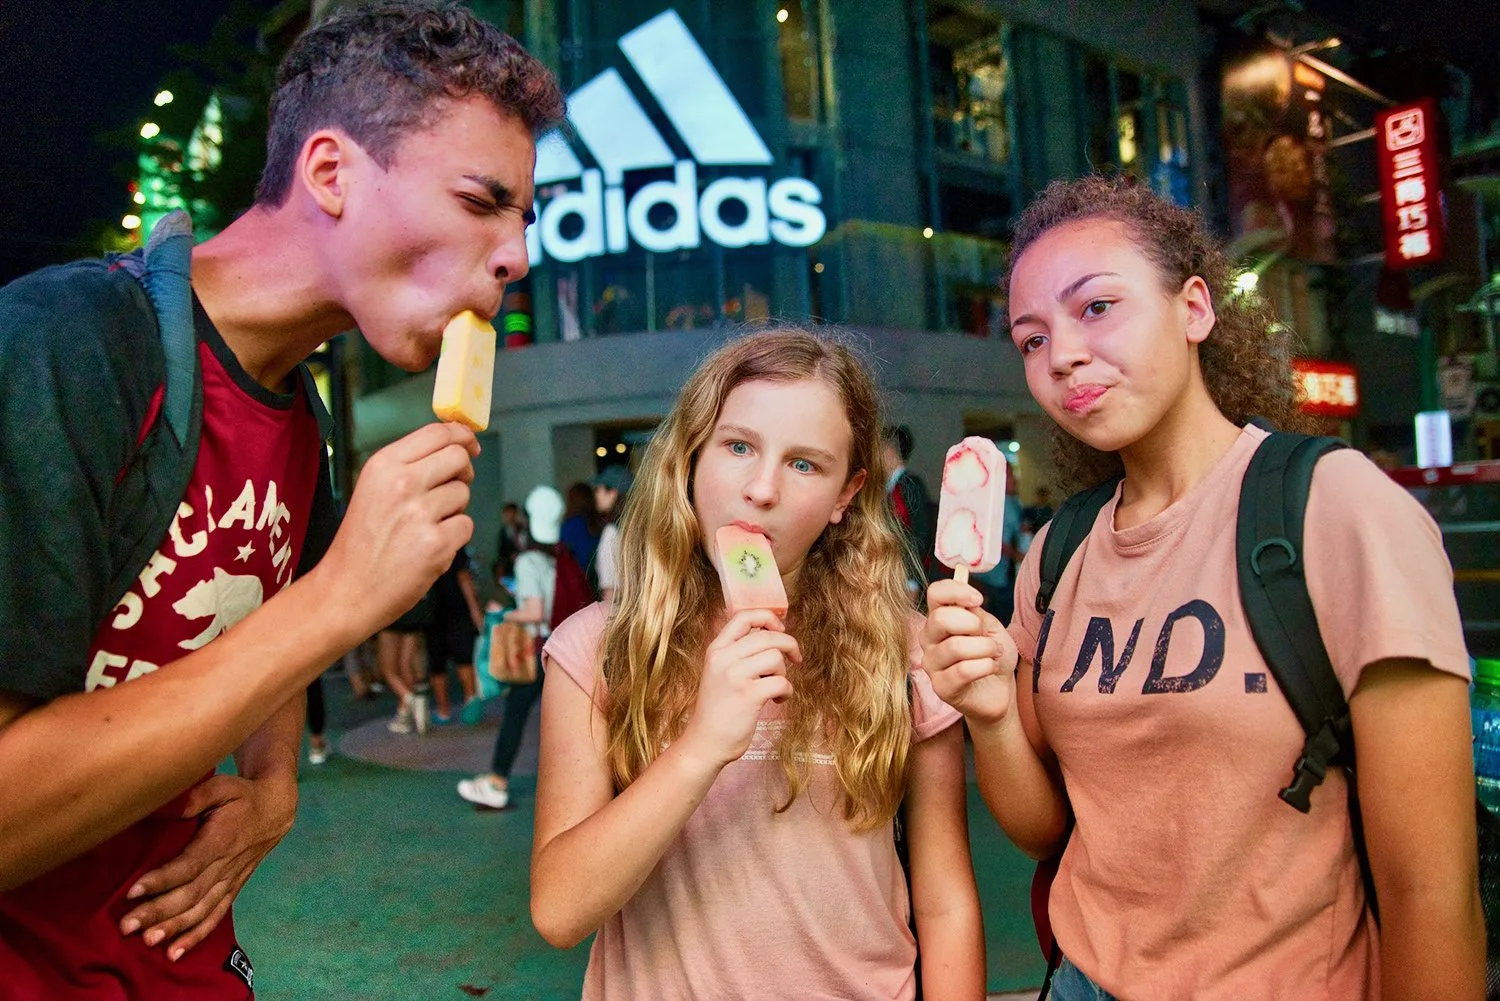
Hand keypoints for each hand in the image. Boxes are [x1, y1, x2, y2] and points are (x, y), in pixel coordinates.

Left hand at [118, 773, 295, 960]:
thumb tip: (171, 808)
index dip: (161, 880)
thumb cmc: (242, 796)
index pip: (189, 865)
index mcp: (221, 840)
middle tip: (127, 926)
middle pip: (190, 895)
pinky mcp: (232, 890)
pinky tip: (174, 953)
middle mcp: (226, 866)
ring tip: (147, 941)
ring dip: (174, 928)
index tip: (133, 892)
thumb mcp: (221, 787)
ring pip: (201, 911)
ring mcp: (230, 881)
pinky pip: (214, 917)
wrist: (275, 810)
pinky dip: (195, 937)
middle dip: (158, 912)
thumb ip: (196, 797)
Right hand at [318, 422, 479, 635]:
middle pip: (459, 457)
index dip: (462, 436)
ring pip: (464, 493)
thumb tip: (453, 449)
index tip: (470, 444)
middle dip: (463, 472)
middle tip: (451, 489)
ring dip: (454, 510)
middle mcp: (401, 483)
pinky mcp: (436, 542)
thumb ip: (408, 467)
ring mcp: (420, 513)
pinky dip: (454, 538)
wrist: (345, 590)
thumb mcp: (373, 490)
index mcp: (383, 464)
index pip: (437, 432)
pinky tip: (429, 547)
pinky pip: (466, 526)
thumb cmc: (360, 544)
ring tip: (426, 527)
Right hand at [679, 610, 799, 767]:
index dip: (768, 617)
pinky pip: (781, 682)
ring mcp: (734, 676)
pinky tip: (777, 700)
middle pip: (767, 636)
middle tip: (796, 658)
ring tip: (775, 687)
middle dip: (789, 645)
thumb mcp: (719, 672)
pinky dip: (786, 692)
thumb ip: (738, 652)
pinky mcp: (748, 696)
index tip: (780, 629)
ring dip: (783, 673)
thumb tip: (772, 633)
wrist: (705, 743)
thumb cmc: (718, 708)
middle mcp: (723, 658)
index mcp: (715, 649)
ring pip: (776, 657)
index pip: (743, 615)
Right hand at [922, 579, 1017, 727]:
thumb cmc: (991, 654)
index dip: (957, 591)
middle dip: (973, 625)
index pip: (935, 593)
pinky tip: (990, 669)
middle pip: (941, 618)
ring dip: (986, 649)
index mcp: (939, 618)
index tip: (979, 600)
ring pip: (955, 646)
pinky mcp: (940, 687)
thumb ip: (976, 613)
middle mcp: (928, 638)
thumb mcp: (990, 627)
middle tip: (987, 637)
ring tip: (994, 654)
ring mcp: (931, 663)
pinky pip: (963, 670)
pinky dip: (985, 667)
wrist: (1000, 689)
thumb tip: (967, 603)